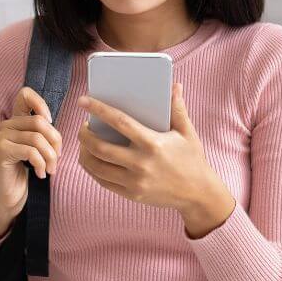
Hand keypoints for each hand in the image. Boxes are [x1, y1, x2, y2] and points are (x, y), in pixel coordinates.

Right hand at [0, 87, 62, 213]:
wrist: (12, 193)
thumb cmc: (30, 169)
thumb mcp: (42, 147)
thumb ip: (48, 133)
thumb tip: (62, 128)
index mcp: (17, 120)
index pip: (24, 94)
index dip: (41, 103)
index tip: (51, 120)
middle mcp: (6, 125)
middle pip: (40, 121)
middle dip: (55, 141)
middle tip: (57, 158)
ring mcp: (1, 137)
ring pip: (37, 138)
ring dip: (50, 156)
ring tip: (51, 169)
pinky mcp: (1, 151)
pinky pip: (30, 152)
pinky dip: (41, 164)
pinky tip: (42, 173)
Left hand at [77, 84, 234, 236]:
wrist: (198, 194)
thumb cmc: (192, 159)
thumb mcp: (187, 133)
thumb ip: (178, 109)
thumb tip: (175, 86)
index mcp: (153, 144)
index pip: (120, 122)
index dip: (99, 109)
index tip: (84, 101)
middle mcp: (141, 164)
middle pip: (100, 147)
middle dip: (84, 135)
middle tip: (83, 126)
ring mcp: (135, 181)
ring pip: (96, 166)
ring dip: (84, 152)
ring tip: (85, 143)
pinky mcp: (132, 194)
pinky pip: (103, 181)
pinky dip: (93, 169)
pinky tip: (93, 159)